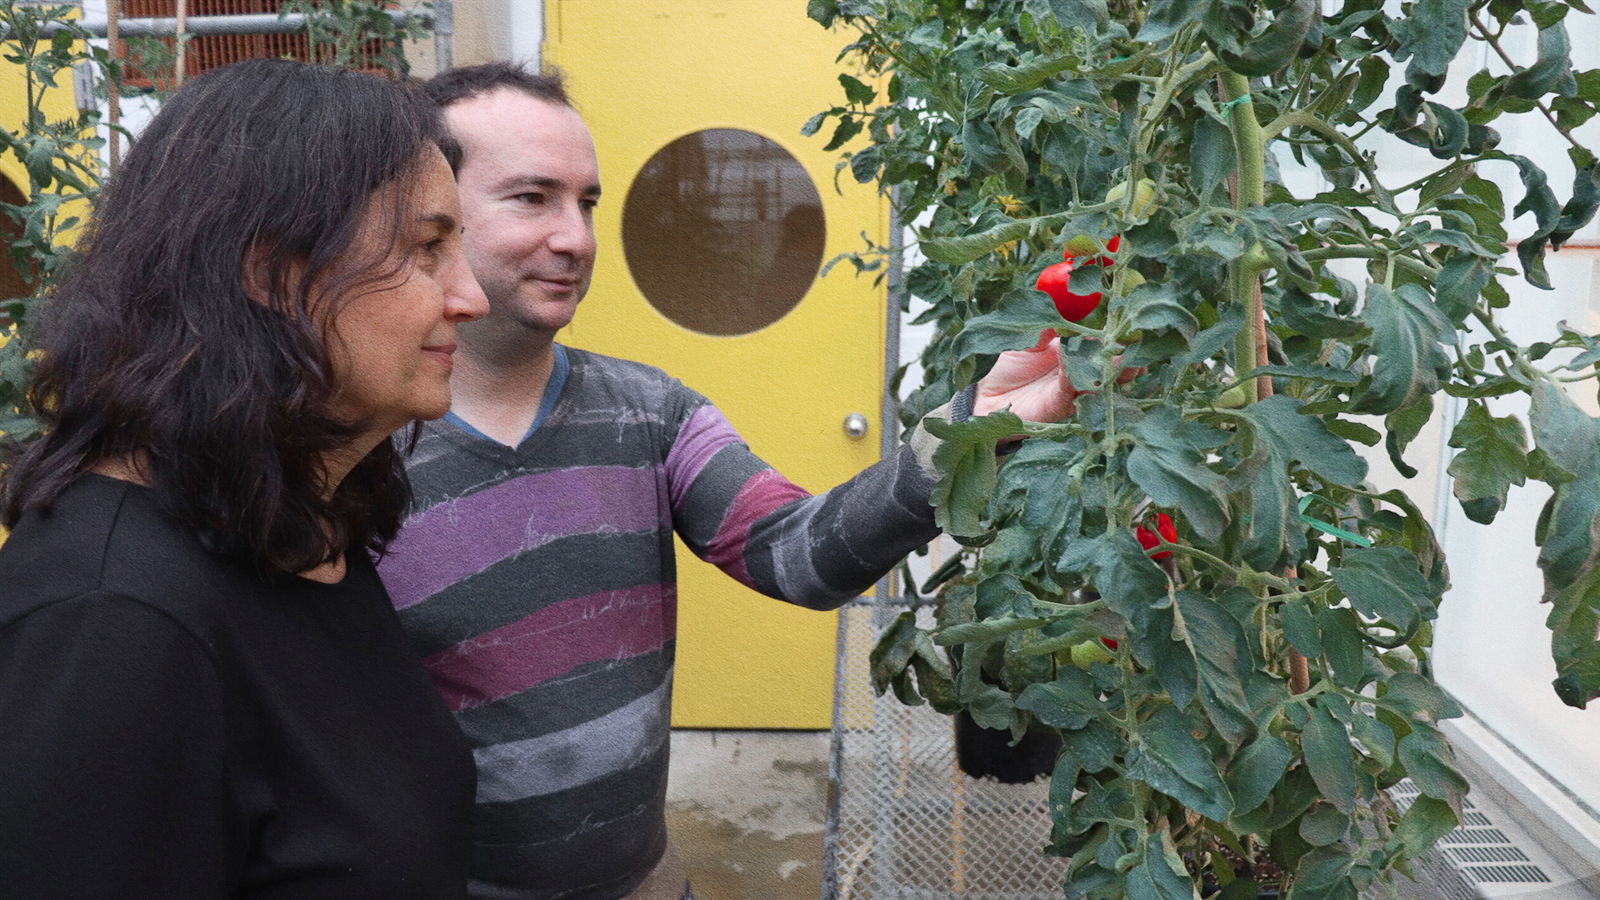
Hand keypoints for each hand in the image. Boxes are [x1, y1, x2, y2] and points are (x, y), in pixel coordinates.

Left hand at [973, 331, 1142, 422]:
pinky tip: (1077, 362)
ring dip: (1113, 368)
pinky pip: (1071, 389)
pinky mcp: (1058, 406)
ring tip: (1124, 355)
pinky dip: (1075, 375)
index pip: (1102, 339)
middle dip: (1126, 351)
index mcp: (1073, 350)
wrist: (985, 397)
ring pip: (1099, 380)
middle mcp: (1078, 371)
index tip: (1131, 315)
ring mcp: (1071, 390)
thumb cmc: (1006, 365)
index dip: (1118, 329)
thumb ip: (1046, 320)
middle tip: (1138, 338)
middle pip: (1111, 362)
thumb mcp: (1026, 335)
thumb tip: (1062, 291)